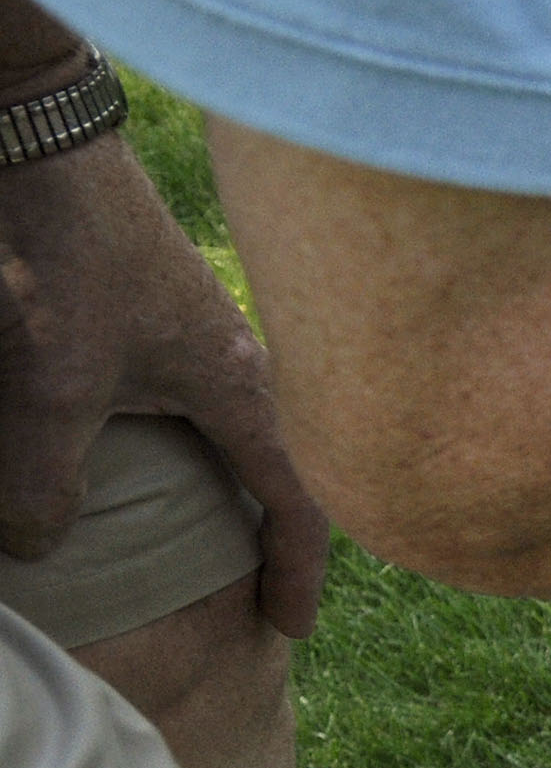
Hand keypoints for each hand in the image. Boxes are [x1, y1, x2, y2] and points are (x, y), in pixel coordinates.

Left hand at [0, 82, 330, 636]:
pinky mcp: (156, 308)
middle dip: (272, 537)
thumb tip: (36, 548)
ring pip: (232, 432)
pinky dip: (182, 445)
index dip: (294, 576)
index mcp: (241, 390)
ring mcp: (198, 331)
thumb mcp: (48, 388)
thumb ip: (45, 483)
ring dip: (225, 487)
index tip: (284, 630)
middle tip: (251, 590)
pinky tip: (137, 453)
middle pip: (278, 469)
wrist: (38, 137)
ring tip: (200, 534)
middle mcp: (240, 362)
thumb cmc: (65, 258)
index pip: (295, 505)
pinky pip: (190, 399)